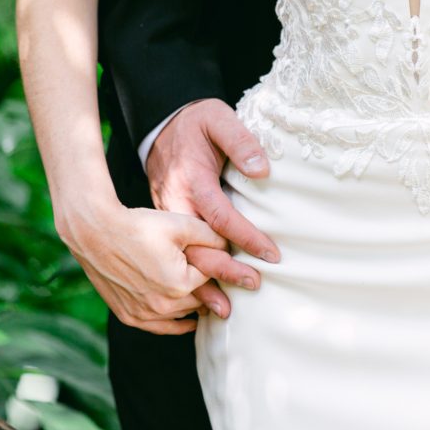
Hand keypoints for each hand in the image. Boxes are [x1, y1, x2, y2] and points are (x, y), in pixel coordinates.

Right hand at [56, 199, 227, 334]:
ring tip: (207, 297)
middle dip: (207, 288)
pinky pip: (160, 327)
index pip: (211, 279)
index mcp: (180, 285)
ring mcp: (143, 314)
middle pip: (199, 300)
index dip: (216, 266)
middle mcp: (163, 306)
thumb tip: (233, 247)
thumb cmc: (140, 225)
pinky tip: (187, 320)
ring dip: (193, 306)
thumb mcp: (183, 225)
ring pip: (182, 315)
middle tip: (215, 279)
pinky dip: (175, 324)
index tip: (224, 264)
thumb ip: (214, 238)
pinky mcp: (128, 316)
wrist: (96, 232)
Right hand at [147, 99, 279, 319]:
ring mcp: (162, 216)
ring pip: (179, 258)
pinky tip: (197, 300)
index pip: (222, 217)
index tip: (272, 254)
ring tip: (223, 310)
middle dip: (224, 273)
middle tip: (253, 286)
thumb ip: (240, 141)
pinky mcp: (159, 222)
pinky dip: (182, 279)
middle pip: (197, 247)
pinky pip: (169, 257)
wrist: (158, 126)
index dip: (248, 238)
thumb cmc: (194, 123)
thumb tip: (262, 170)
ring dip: (200, 286)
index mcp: (190, 182)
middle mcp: (171, 204)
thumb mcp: (218, 119)